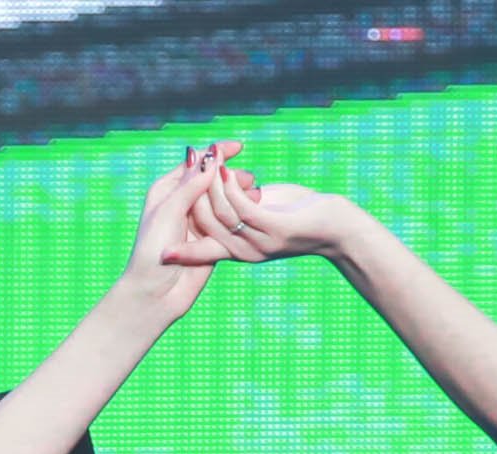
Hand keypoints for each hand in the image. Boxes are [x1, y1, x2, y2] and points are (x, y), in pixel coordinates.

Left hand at [112, 140, 247, 328]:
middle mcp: (182, 203)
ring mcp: (196, 222)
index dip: (216, 153)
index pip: (196, 164)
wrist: (155, 293)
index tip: (238, 147)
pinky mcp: (208, 240)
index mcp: (168, 190)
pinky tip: (253, 210)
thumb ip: (191, 185)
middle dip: (231, 177)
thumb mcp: (170, 211)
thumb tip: (211, 157)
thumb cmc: (152, 251)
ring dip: (237, 195)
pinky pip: (226, 222)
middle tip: (250, 178)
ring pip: (221, 200)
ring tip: (256, 195)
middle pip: (211, 181)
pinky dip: (239, 214)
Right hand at [162, 171, 356, 268]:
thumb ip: (240, 202)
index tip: (160, 248)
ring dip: (211, 185)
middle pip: (204, 227)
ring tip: (206, 158)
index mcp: (238, 251)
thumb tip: (219, 183)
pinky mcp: (275, 228)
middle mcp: (245, 251)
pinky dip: (230, 187)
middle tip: (188, 165)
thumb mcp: (263, 209)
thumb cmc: (299, 215)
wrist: (336, 228)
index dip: (181, 248)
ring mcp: (260, 242)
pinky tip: (224, 169)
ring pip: (221, 216)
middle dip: (192, 196)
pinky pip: (244, 208)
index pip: (201, 250)